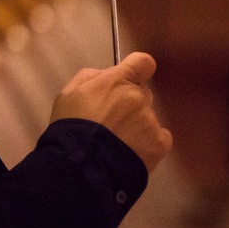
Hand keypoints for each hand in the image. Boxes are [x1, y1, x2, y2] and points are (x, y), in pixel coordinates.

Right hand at [49, 53, 172, 172]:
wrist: (82, 164)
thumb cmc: (71, 126)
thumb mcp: (68, 94)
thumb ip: (89, 78)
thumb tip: (106, 75)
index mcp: (118, 81)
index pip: (143, 63)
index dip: (138, 69)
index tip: (130, 79)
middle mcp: (139, 97)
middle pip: (142, 94)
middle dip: (130, 103)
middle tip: (112, 122)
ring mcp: (151, 120)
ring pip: (148, 117)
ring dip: (137, 125)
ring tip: (118, 143)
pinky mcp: (159, 144)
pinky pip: (160, 137)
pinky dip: (149, 143)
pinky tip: (133, 151)